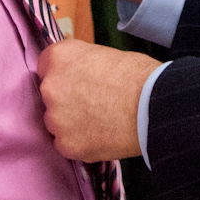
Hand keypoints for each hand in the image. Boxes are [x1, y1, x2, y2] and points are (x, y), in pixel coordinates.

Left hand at [39, 39, 158, 160]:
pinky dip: (81, 142)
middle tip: (94, 103)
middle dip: (66, 99)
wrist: (153, 106)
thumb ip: (83, 64)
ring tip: (101, 121)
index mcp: (59, 57)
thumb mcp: (105, 54)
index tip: (77, 81)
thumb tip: (81, 74)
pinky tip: (102, 136)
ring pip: (57, 122)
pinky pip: (67, 144)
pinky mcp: (66, 144)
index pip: (46, 66)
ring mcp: (56, 118)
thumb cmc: (138, 76)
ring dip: (71, 122)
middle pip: (50, 95)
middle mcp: (50, 87)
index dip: (64, 74)